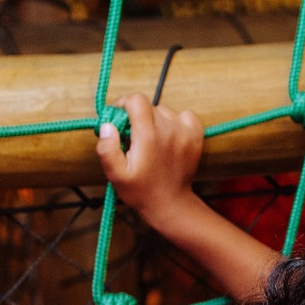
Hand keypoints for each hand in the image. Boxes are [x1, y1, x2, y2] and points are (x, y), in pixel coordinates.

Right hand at [96, 92, 204, 230]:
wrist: (171, 204)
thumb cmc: (140, 191)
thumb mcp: (116, 175)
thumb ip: (107, 149)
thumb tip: (108, 125)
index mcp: (149, 136)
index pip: (136, 100)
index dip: (124, 104)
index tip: (120, 119)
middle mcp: (170, 130)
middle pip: (149, 105)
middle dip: (137, 116)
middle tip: (133, 137)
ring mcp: (186, 132)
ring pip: (165, 111)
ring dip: (155, 120)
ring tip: (151, 141)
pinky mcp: (196, 136)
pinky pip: (184, 115)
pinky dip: (175, 122)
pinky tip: (168, 136)